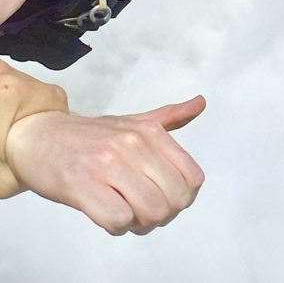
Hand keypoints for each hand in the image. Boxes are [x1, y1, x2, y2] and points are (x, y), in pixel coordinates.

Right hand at [6, 95, 206, 234]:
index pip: (193, 178)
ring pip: (151, 211)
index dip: (183, 197)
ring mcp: (107, 165)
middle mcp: (133, 145)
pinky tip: (105, 215)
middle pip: (175, 199)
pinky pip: (119, 220)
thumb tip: (200, 103)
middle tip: (143, 211)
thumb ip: (170, 117)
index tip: (164, 198)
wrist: (36, 137)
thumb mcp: (132, 121)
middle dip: (163, 215)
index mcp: (150, 132)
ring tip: (125, 214)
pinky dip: (116, 226)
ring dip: (141, 223)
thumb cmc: (88, 135)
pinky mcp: (82, 186)